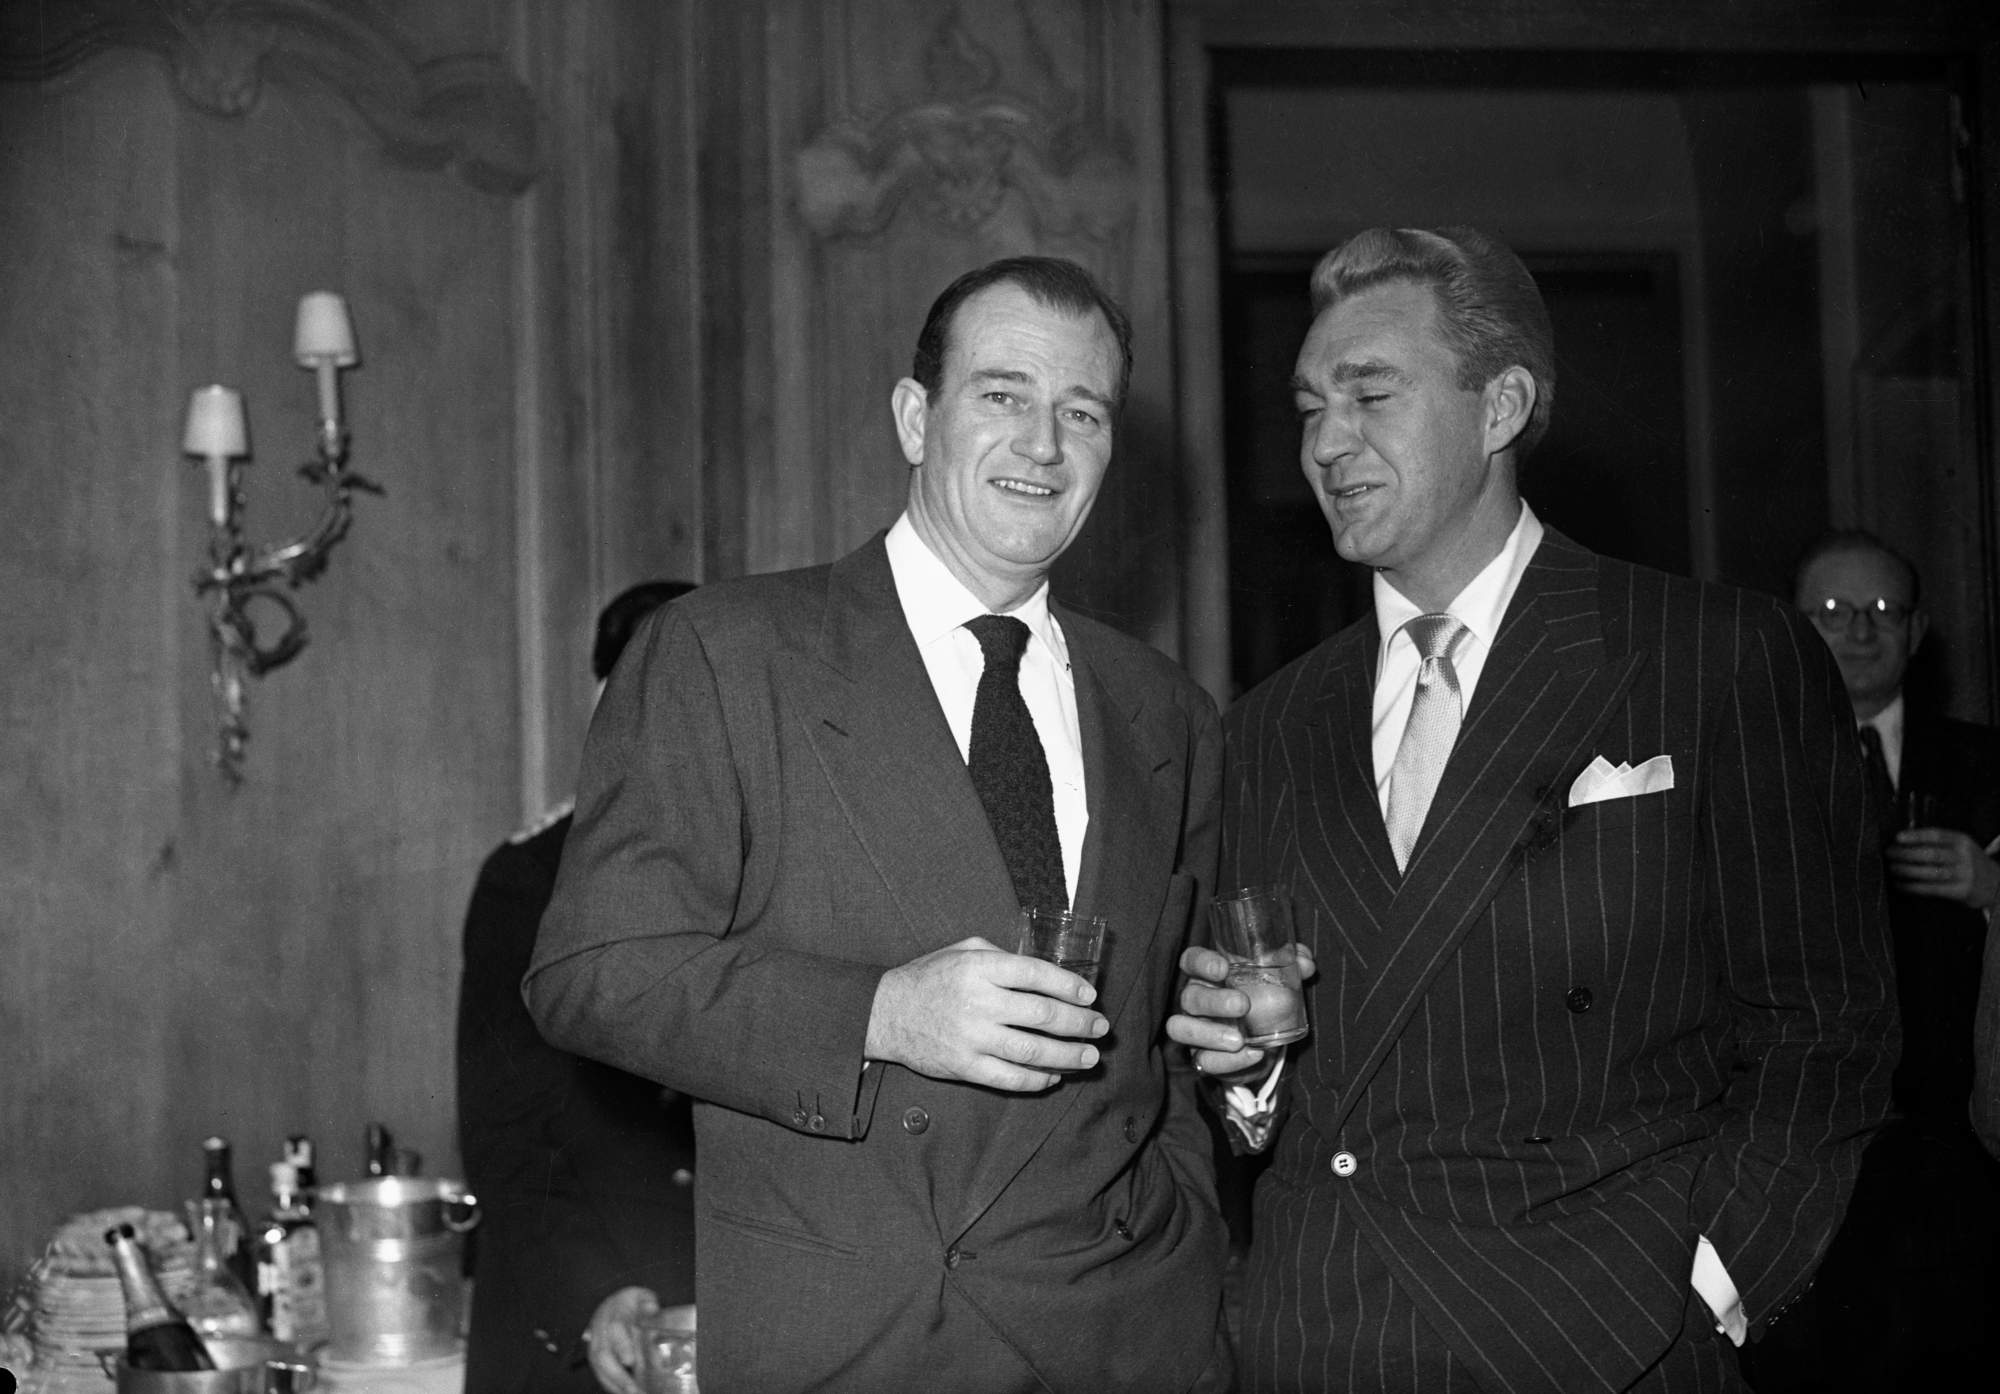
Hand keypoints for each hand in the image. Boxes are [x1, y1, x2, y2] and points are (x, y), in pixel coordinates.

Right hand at [584, 1285, 658, 1393]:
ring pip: (598, 1367)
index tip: (630, 1360)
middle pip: (603, 1354)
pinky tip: (622, 1393)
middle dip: (618, 1375)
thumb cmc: (632, 1303)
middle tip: (634, 1390)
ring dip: (614, 1384)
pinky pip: (598, 1372)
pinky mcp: (594, 1355)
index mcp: (614, 1312)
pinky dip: (610, 1385)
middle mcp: (600, 1329)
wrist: (613, 1302)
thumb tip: (652, 1309)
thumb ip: (648, 1303)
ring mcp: (594, 1343)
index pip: (615, 1328)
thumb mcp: (642, 1296)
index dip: (622, 1345)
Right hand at [866, 936, 1107, 1090]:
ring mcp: (971, 1038)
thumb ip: (1001, 956)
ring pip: (1032, 1050)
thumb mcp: (962, 951)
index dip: (1070, 986)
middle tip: (1100, 1027)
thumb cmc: (929, 978)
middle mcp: (978, 1002)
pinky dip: (1037, 1079)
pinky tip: (1053, 1076)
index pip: (1037, 975)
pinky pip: (1009, 1078)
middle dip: (1079, 1023)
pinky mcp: (964, 1067)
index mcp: (980, 968)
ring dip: (1067, 1055)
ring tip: (1089, 1057)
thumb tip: (1043, 970)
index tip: (1090, 995)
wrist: (885, 1014)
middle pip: (1042, 1015)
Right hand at [1166, 943, 1316, 1076]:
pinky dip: (1228, 1061)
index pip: (1191, 961)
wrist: (1263, 1043)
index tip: (1223, 968)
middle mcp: (1194, 1000)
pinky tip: (1252, 1055)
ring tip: (1238, 1039)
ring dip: (1210, 1034)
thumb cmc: (1263, 1000)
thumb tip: (1304, 962)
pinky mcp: (1202, 1057)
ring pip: (1181, 1029)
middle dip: (1214, 1001)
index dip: (1201, 962)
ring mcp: (1194, 1030)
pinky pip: (1203, 1061)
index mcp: (1207, 975)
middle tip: (1243, 1005)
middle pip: (1189, 996)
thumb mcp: (1278, 979)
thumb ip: (1292, 965)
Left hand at [1888, 827, 1999, 909]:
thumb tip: (1902, 840)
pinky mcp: (1961, 891)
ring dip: (1907, 871)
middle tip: (1889, 853)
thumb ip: (1938, 842)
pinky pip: (1932, 889)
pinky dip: (1913, 887)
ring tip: (1892, 868)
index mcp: (1962, 841)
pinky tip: (1901, 885)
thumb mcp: (1960, 846)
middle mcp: (1964, 856)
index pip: (1936, 835)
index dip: (1915, 836)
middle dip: (1905, 854)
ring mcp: (1964, 874)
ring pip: (1930, 872)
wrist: (1995, 883)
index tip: (1897, 837)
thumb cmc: (1968, 862)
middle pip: (1930, 854)